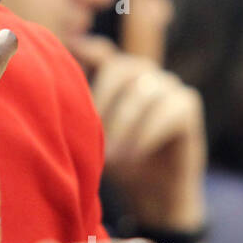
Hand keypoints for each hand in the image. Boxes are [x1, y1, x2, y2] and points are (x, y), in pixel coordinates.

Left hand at [70, 35, 205, 230]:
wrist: (153, 192)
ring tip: (112, 157)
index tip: (70, 59)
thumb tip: (55, 94)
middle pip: (119, 69)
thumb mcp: (90, 137)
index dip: (85, 51)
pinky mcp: (187, 103)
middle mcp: (141, 72)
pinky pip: (168, 109)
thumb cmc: (116, 160)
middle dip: (103, 101)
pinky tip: (135, 154)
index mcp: (114, 74)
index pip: (99, 51)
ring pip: (143, 92)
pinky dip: (148, 133)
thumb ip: (79, 111)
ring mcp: (167, 84)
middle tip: (93, 137)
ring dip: (124, 125)